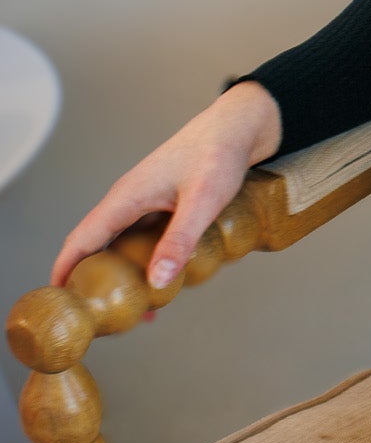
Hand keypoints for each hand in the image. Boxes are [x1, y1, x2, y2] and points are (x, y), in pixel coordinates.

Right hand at [49, 81, 282, 315]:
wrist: (239, 127)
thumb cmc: (219, 154)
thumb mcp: (202, 201)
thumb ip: (179, 241)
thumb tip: (156, 282)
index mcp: (126, 197)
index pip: (81, 239)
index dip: (65, 269)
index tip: (59, 298)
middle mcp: (128, 200)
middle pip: (97, 246)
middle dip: (92, 280)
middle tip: (100, 316)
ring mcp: (145, 202)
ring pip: (122, 244)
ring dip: (122, 274)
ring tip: (134, 308)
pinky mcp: (163, 204)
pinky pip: (144, 238)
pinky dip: (145, 261)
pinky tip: (163, 281)